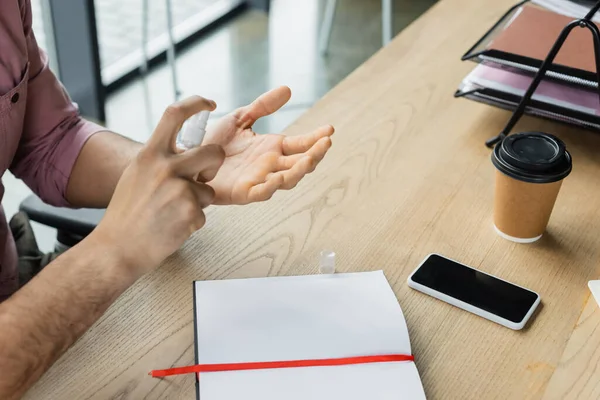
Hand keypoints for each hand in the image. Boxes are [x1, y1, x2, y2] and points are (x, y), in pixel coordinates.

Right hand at [91, 96, 224, 274]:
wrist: (117, 248)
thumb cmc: (126, 214)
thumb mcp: (137, 175)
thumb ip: (159, 160)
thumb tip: (184, 151)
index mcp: (150, 154)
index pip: (174, 114)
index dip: (196, 103)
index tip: (209, 103)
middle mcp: (165, 167)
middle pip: (213, 152)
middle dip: (215, 165)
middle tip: (205, 177)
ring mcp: (179, 190)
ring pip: (209, 190)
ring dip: (198, 203)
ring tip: (172, 213)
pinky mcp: (190, 212)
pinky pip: (204, 214)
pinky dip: (191, 223)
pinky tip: (171, 227)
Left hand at [203, 86, 333, 204]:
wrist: (187, 158)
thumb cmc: (213, 142)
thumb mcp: (240, 118)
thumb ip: (263, 106)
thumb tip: (288, 89)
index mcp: (272, 148)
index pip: (301, 144)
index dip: (316, 138)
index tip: (329, 129)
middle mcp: (270, 165)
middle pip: (300, 163)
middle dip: (315, 154)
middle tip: (326, 143)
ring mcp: (258, 180)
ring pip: (286, 179)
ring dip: (299, 171)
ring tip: (310, 159)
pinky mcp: (243, 192)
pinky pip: (261, 192)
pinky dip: (272, 186)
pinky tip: (281, 177)